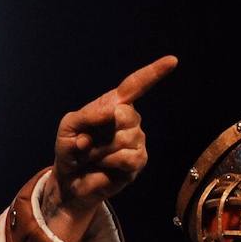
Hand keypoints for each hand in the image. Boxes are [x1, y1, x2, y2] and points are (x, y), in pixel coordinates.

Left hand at [42, 55, 177, 241]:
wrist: (70, 180)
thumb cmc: (70, 149)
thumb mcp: (68, 127)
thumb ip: (86, 115)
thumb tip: (113, 112)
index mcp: (113, 104)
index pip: (135, 85)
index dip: (153, 73)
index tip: (172, 61)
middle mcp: (129, 120)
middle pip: (126, 115)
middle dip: (100, 132)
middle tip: (86, 144)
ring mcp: (136, 140)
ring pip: (126, 139)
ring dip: (100, 150)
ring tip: (93, 156)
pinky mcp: (138, 161)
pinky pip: (129, 158)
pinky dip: (110, 162)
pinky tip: (103, 165)